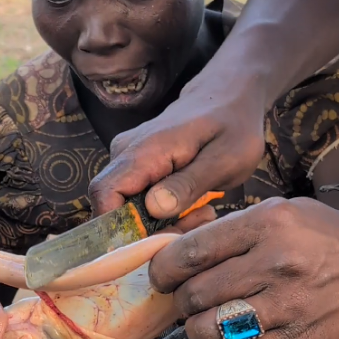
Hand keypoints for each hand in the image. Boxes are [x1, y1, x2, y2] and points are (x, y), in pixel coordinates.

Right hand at [89, 76, 267, 219]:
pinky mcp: (136, 167)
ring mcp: (128, 160)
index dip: (121, 229)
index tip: (160, 243)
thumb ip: (189, 183)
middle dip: (150, 231)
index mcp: (144, 151)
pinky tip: (193, 207)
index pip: (104, 195)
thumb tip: (153, 209)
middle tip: (196, 225)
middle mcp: (125, 155)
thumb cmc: (234, 124)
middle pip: (115, 209)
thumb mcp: (226, 158)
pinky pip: (137, 200)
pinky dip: (162, 213)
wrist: (230, 95)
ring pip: (127, 208)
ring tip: (202, 214)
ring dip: (160, 223)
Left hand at [147, 198, 338, 338]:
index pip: (189, 252)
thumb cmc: (323, 238)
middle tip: (185, 304)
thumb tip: (176, 251)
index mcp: (266, 224)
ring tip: (199, 327)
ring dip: (192, 333)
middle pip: (193, 293)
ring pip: (208, 328)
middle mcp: (275, 263)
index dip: (162, 271)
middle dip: (178, 303)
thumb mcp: (280, 213)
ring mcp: (286, 305)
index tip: (161, 279)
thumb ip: (232, 230)